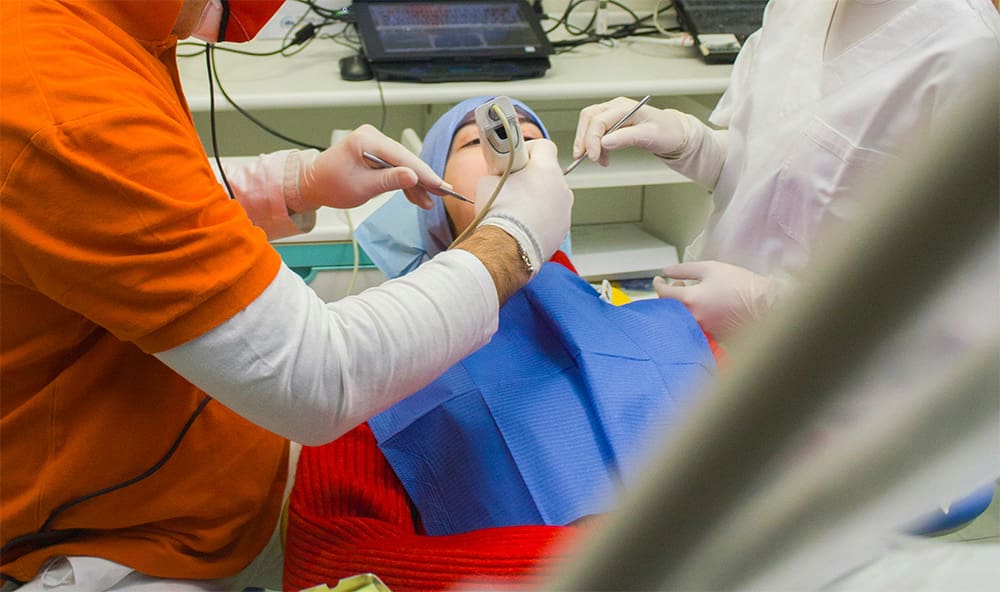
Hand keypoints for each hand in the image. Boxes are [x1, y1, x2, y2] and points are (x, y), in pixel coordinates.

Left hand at [297, 124, 443, 210]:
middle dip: (425, 178)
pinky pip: (396, 167)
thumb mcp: (361, 187)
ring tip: (431, 201)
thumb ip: (389, 181)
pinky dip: (406, 182)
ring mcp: (375, 144)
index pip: (402, 157)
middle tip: (444, 193)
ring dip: (417, 183)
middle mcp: (372, 136)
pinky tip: (419, 196)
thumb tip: (412, 176)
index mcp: (366, 139)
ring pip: (404, 164)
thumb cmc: (330, 184)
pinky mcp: (377, 153)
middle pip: (407, 159)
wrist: (313, 184)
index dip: (424, 173)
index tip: (440, 185)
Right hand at [475, 139, 572, 272]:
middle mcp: (561, 187)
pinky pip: (553, 216)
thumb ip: (499, 172)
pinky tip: (524, 224)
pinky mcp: (563, 229)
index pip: (544, 146)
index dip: (528, 149)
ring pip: (552, 196)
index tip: (516, 158)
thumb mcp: (487, 182)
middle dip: (532, 176)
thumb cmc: (499, 214)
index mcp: (546, 169)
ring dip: (538, 198)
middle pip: (548, 173)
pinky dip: (541, 218)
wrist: (506, 248)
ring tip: (517, 209)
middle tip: (513, 185)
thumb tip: (498, 175)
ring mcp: (565, 210)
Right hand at [572, 97, 689, 165]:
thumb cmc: (666, 132)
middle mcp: (616, 107)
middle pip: (588, 118)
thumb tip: (605, 142)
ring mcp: (612, 114)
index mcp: (625, 107)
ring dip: (588, 143)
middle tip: (583, 158)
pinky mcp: (611, 123)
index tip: (593, 156)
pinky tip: (602, 157)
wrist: (674, 133)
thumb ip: (627, 138)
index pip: (599, 120)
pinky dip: (595, 146)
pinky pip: (595, 131)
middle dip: (583, 139)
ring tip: (598, 160)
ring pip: (589, 124)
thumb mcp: (649, 136)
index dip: (592, 140)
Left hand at [653, 260, 774, 340]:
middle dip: (669, 295)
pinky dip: (693, 316)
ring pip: (681, 318)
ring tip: (693, 294)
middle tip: (678, 285)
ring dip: (681, 306)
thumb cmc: (740, 285)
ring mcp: (702, 330)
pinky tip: (703, 307)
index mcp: (690, 300)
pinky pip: (694, 326)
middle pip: (669, 309)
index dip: (657, 285)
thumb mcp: (710, 268)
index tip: (658, 280)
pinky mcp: (712, 337)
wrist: (766, 304)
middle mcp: (693, 319)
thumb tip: (667, 272)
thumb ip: (684, 269)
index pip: (663, 294)